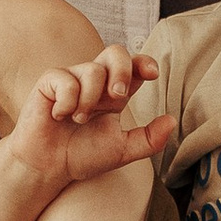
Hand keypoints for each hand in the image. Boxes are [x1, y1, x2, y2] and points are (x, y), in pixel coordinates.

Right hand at [0, 48, 164, 189]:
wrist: (48, 167)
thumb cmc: (82, 156)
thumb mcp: (122, 151)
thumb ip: (148, 139)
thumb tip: (172, 122)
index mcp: (114, 94)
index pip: (134, 67)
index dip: (144, 63)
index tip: (152, 74)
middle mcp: (95, 82)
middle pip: (115, 52)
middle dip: (122, 70)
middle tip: (118, 96)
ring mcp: (72, 79)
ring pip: (92, 69)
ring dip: (90, 99)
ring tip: (80, 120)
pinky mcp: (49, 82)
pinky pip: (65, 79)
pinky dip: (67, 101)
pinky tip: (60, 115)